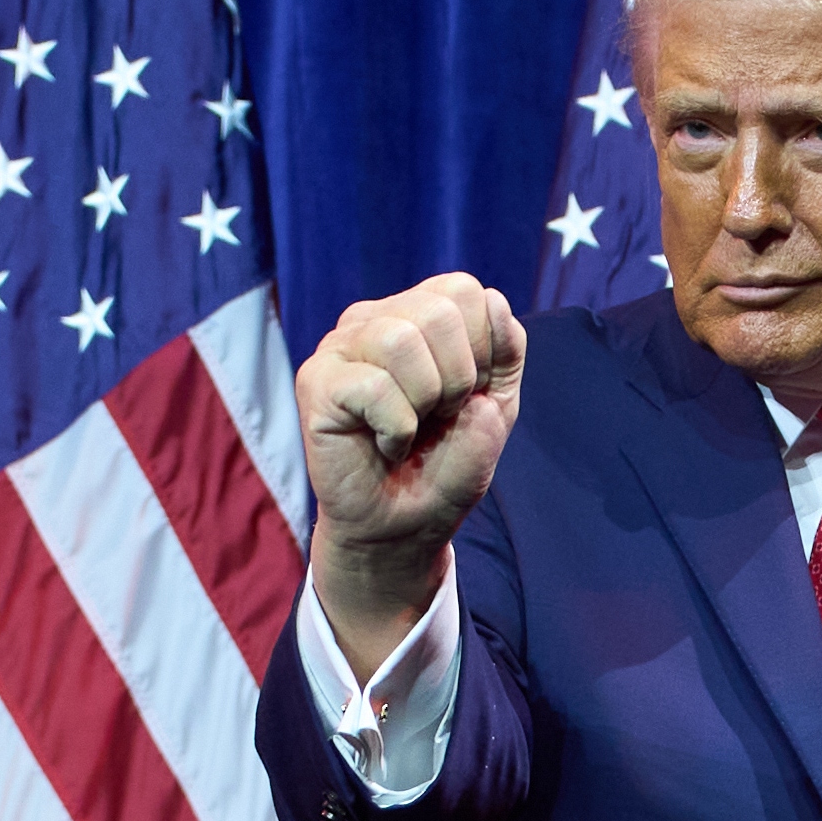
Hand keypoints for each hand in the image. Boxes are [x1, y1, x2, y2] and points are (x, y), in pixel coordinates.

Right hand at [300, 272, 524, 646]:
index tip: (469, 396)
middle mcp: (375, 319)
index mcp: (418, 314)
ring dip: (425, 399)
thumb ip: (506, 355)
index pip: (463, 290)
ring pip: (400, 339)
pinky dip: (396, 428)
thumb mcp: (496, 409)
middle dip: (458, 378)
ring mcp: (340, 346)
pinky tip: (386, 445)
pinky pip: (373, 385)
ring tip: (412, 428)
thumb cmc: (444, 468)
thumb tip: (496, 304)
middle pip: (437, 311)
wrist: (403, 530)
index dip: (484, 349)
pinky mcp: (315, 382)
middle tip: (438, 417)